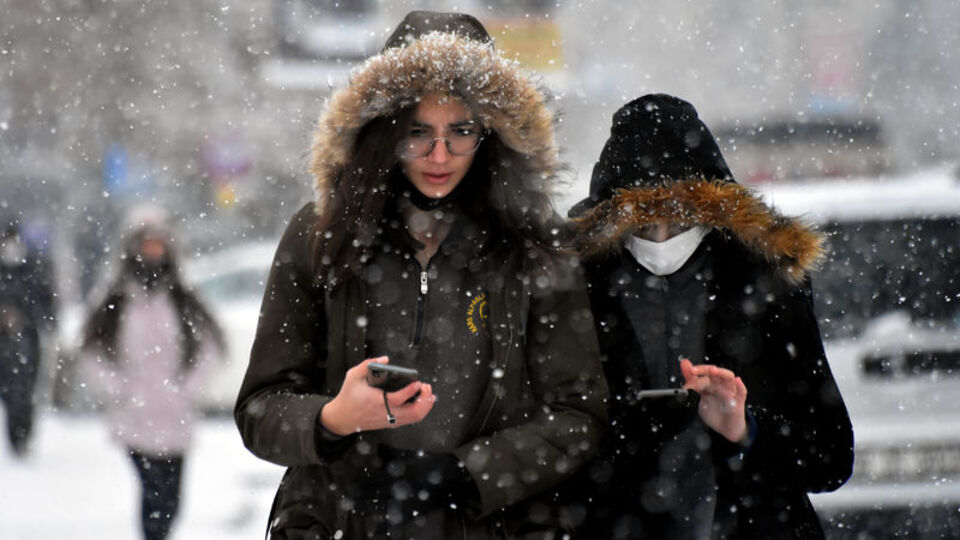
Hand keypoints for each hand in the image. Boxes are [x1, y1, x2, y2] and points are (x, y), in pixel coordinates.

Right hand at [321, 357, 434, 435]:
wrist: (343, 418)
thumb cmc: (349, 397)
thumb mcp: (353, 377)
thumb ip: (368, 364)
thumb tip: (385, 359)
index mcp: (376, 402)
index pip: (397, 399)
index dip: (410, 391)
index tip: (418, 382)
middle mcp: (385, 414)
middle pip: (413, 413)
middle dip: (424, 399)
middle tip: (426, 387)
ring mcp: (390, 420)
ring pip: (415, 418)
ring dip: (425, 405)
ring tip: (427, 393)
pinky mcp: (392, 423)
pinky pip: (412, 419)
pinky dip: (421, 410)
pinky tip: (423, 400)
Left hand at [351, 446, 477, 519]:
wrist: (452, 479)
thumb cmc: (432, 464)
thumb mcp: (413, 455)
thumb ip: (394, 454)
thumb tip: (379, 450)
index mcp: (396, 474)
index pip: (373, 480)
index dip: (359, 483)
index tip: (348, 485)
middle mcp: (397, 489)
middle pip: (373, 495)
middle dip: (358, 498)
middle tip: (345, 501)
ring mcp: (404, 503)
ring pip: (380, 508)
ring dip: (366, 511)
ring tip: (355, 512)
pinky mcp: (411, 513)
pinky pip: (396, 522)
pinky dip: (385, 527)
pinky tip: (375, 531)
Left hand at [680, 358, 747, 443]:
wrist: (725, 429)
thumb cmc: (713, 413)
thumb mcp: (699, 399)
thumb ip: (691, 384)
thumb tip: (683, 369)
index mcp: (710, 384)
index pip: (704, 373)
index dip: (696, 371)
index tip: (688, 370)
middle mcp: (720, 385)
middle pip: (715, 372)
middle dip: (704, 370)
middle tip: (694, 370)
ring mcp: (730, 391)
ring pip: (728, 377)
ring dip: (721, 373)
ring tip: (713, 371)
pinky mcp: (739, 401)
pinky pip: (742, 391)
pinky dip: (740, 385)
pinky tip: (736, 380)